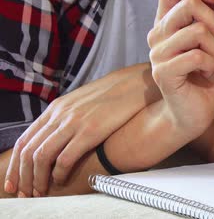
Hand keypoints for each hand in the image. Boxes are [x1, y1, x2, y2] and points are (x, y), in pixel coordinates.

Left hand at [4, 63, 159, 197]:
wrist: (134, 84)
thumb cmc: (112, 96)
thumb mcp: (82, 102)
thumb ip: (67, 118)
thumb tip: (58, 137)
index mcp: (56, 108)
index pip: (24, 140)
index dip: (17, 164)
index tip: (17, 180)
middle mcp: (60, 115)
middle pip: (29, 151)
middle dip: (24, 176)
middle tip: (27, 191)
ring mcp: (74, 122)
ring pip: (42, 157)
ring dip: (38, 178)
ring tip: (42, 190)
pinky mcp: (90, 131)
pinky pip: (65, 158)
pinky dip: (58, 173)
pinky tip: (61, 179)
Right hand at [147, 0, 213, 138]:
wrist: (197, 113)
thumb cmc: (207, 75)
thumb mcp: (212, 40)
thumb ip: (206, 17)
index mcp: (167, 21)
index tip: (213, 1)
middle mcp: (157, 33)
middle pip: (190, 4)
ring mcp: (157, 53)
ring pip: (197, 31)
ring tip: (212, 64)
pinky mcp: (163, 72)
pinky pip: (197, 56)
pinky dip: (212, 65)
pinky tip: (208, 75)